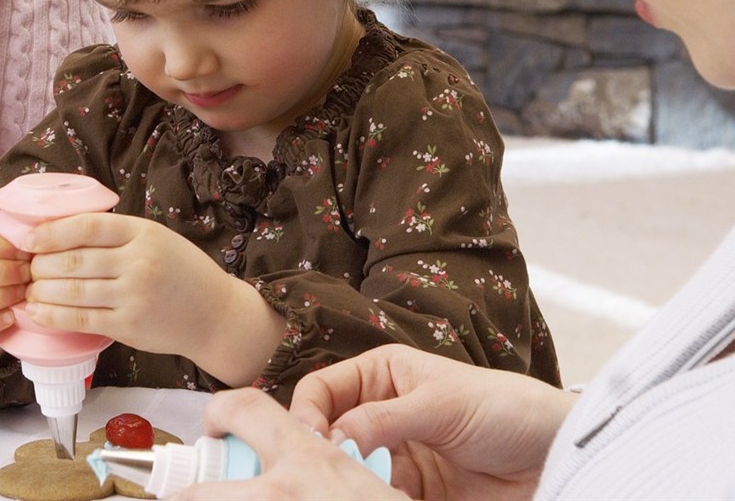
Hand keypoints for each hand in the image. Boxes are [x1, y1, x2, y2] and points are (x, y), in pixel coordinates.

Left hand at [23, 213, 282, 380]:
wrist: (215, 314)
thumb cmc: (180, 271)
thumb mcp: (155, 237)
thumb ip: (116, 232)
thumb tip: (60, 227)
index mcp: (142, 232)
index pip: (86, 226)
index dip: (50, 231)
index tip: (26, 238)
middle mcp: (138, 262)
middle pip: (73, 260)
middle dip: (39, 264)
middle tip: (21, 267)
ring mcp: (134, 296)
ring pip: (72, 290)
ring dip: (40, 290)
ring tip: (24, 289)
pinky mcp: (129, 326)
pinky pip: (81, 319)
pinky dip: (53, 316)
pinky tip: (36, 312)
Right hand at [191, 344, 573, 500]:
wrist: (558, 456)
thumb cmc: (505, 408)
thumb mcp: (441, 404)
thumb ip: (383, 419)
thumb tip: (332, 437)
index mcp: (381, 376)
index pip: (322, 390)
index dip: (306, 413)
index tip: (306, 443)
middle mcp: (380, 414)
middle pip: (327, 434)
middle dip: (318, 454)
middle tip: (320, 477)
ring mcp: (394, 457)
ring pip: (346, 472)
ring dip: (343, 485)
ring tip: (348, 494)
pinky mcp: (410, 494)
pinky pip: (373, 498)